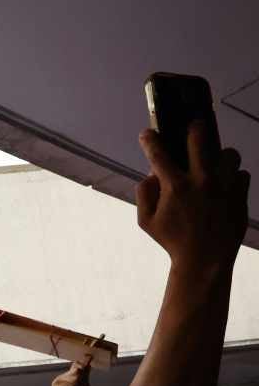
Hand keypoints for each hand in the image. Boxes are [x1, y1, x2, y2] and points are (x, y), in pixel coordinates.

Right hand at [136, 124, 248, 274]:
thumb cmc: (173, 241)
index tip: (148, 133)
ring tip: (215, 166)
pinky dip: (234, 179)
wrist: (205, 259)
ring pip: (229, 154)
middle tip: (194, 126)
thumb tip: (152, 174)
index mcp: (175, 187)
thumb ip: (144, 195)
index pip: (159, 154)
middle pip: (200, 139)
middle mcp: (201, 182)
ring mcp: (224, 187)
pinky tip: (225, 189)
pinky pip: (242, 175)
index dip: (150, 140)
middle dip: (195, 128)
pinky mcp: (241, 195)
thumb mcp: (146, 222)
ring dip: (221, 158)